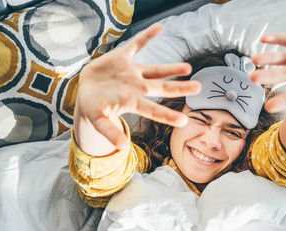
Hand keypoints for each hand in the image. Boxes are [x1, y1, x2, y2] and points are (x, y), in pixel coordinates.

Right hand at [76, 24, 200, 149]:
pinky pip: (137, 44)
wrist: (86, 89)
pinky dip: (147, 36)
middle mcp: (137, 87)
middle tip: (199, 88)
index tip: (184, 121)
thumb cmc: (93, 107)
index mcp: (132, 102)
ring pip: (156, 69)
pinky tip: (160, 27)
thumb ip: (109, 132)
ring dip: (171, 67)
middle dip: (180, 88)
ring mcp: (132, 72)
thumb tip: (121, 148)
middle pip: (163, 88)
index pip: (153, 110)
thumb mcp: (98, 121)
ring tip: (188, 68)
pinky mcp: (123, 57)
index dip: (167, 115)